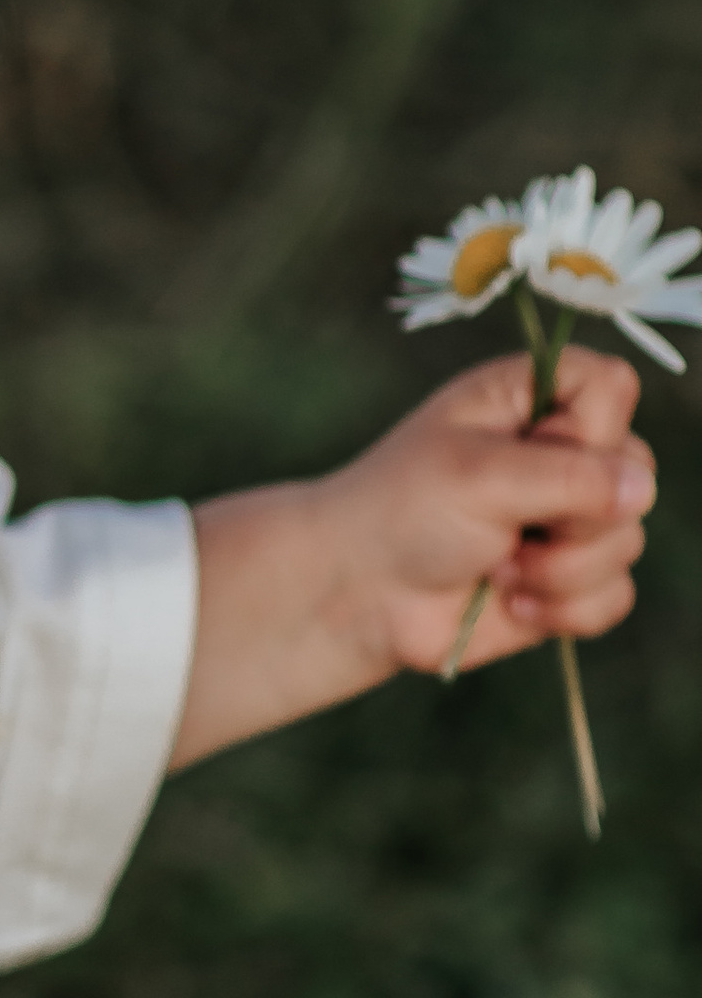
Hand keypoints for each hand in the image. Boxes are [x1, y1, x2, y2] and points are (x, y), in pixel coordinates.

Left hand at [172, 347, 656, 771]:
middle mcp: (559, 454)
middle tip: (508, 526)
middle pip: (635, 472)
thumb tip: (641, 490)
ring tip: (494, 568)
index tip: (531, 453)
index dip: (586, 429)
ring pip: (628, 542)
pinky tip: (511, 604)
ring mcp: (567, 520)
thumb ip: (569, 477)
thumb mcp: (479, 475)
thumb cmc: (400, 513)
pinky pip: (615, 597)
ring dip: (561, 570)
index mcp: (531, 399)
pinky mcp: (567, 581)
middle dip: (574, 516)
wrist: (356, 596)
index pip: (612, 387)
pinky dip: (567, 610)